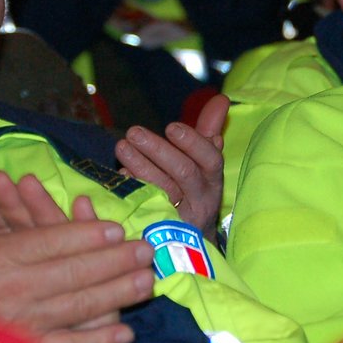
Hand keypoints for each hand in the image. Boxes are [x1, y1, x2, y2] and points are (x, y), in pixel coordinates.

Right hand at [0, 165, 130, 342]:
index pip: (47, 240)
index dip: (85, 233)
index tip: (116, 227)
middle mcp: (8, 290)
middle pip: (71, 271)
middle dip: (114, 259)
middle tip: (146, 250)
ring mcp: (18, 327)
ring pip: (76, 306)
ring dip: (115, 293)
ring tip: (145, 282)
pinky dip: (97, 341)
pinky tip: (123, 332)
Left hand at [115, 92, 226, 235]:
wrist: (190, 245)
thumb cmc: (194, 193)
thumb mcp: (204, 163)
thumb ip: (209, 130)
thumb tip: (221, 98)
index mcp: (213, 180)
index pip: (210, 159)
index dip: (193, 142)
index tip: (171, 127)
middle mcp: (202, 199)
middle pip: (183, 173)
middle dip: (158, 150)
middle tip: (133, 132)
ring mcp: (182, 218)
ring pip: (162, 190)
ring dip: (140, 166)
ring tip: (121, 147)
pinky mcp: (162, 232)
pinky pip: (147, 209)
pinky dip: (133, 190)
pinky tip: (122, 176)